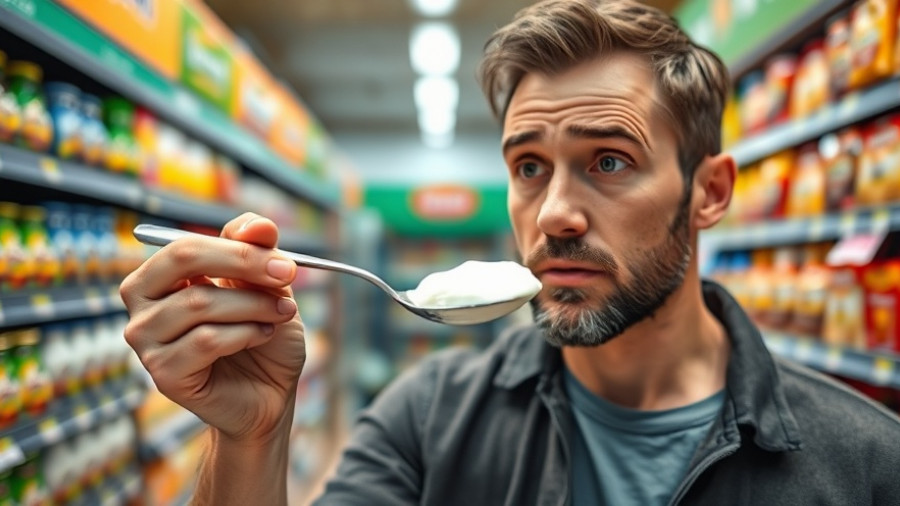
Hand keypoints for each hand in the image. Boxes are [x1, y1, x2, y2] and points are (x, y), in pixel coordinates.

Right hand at [120, 213, 305, 443]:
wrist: (270, 392)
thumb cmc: (262, 334)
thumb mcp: (267, 285)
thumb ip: (258, 249)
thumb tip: (258, 225)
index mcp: (159, 276)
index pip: (186, 245)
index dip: (239, 248)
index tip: (285, 263)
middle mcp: (141, 305)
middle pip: (182, 261)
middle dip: (244, 264)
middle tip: (287, 276)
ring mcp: (146, 342)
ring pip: (200, 303)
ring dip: (254, 306)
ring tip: (279, 314)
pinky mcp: (162, 374)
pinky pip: (206, 341)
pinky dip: (246, 334)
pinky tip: (262, 336)